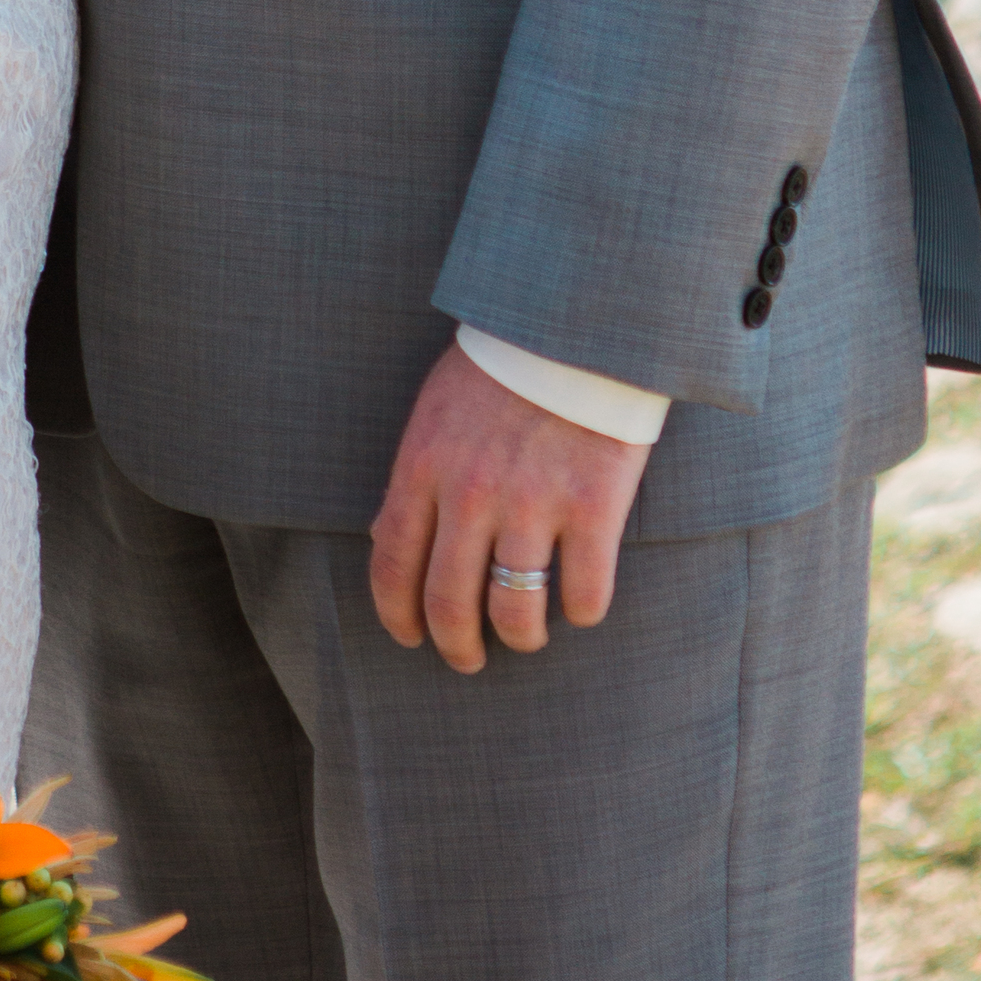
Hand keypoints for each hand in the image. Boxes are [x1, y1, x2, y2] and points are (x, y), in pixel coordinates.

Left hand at [369, 341, 652, 671]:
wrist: (576, 321)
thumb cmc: (501, 366)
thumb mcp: (436, 410)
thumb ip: (415, 477)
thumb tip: (386, 541)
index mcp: (423, 465)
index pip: (393, 567)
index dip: (398, 618)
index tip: (412, 638)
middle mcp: (471, 493)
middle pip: (450, 604)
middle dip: (456, 647)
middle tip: (468, 659)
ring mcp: (534, 502)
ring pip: (517, 612)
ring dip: (520, 637)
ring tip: (526, 635)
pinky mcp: (595, 507)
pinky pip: (584, 595)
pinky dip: (582, 611)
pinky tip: (580, 600)